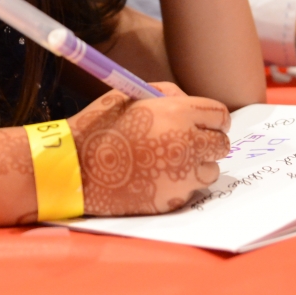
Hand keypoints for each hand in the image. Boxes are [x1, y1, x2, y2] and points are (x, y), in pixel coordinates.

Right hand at [70, 83, 229, 215]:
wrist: (74, 170)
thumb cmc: (98, 127)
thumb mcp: (129, 95)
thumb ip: (166, 95)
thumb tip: (188, 103)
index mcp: (178, 114)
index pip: (221, 116)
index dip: (211, 118)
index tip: (202, 122)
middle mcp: (187, 146)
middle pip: (221, 145)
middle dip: (207, 141)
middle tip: (186, 142)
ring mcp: (181, 177)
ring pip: (210, 170)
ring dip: (196, 165)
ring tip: (168, 161)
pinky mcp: (172, 200)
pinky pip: (189, 190)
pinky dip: (179, 184)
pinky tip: (154, 177)